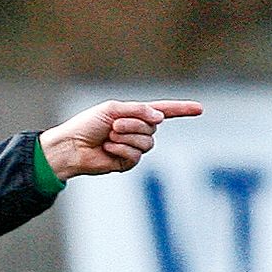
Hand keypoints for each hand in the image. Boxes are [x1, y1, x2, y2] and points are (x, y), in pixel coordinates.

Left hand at [41, 99, 202, 180]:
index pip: (164, 111)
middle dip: (133, 124)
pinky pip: (135, 155)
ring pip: (147, 142)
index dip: (182, 109)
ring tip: (108, 137)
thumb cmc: (88, 124)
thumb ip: (138, 111)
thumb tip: (161, 118)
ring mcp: (133, 147)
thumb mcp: (113, 109)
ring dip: (126, 138)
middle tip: (113, 126)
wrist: (72, 146)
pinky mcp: (127, 162)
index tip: (200, 109)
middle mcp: (137, 131)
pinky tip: (107, 149)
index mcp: (135, 114)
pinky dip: (121, 150)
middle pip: (153, 127)